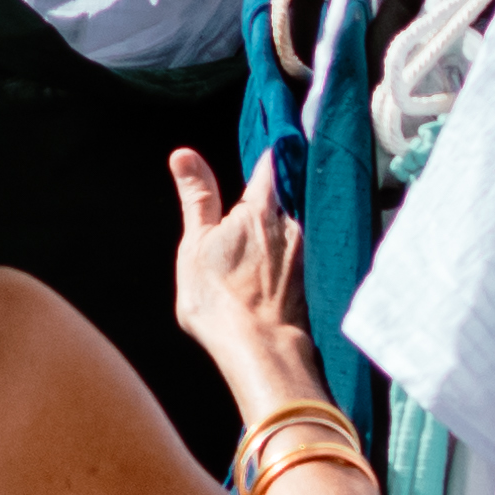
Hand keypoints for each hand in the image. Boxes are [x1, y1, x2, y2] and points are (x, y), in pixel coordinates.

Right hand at [168, 150, 318, 414]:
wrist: (260, 349)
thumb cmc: (219, 298)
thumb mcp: (196, 243)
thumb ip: (196, 197)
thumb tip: (183, 154)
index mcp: (261, 209)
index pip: (268, 167)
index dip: (265, 156)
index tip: (264, 146)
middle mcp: (290, 224)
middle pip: (283, 199)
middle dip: (268, 202)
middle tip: (246, 211)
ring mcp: (304, 253)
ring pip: (290, 229)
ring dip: (275, 233)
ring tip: (253, 252)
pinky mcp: (310, 280)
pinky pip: (297, 256)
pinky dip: (283, 259)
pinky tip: (265, 276)